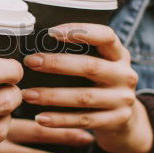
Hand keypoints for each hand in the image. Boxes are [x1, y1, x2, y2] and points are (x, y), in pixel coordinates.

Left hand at [21, 24, 153, 152]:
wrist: (126, 121)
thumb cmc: (101, 85)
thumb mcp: (101, 65)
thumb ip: (80, 54)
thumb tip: (37, 44)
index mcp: (119, 55)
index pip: (105, 36)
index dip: (80, 31)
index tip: (51, 32)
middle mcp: (125, 75)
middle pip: (90, 66)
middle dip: (57, 64)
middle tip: (30, 62)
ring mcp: (123, 99)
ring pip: (84, 97)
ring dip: (52, 96)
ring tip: (27, 94)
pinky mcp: (116, 121)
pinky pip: (83, 120)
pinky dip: (60, 120)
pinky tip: (40, 118)